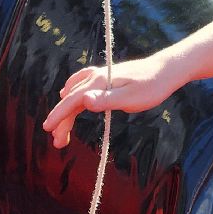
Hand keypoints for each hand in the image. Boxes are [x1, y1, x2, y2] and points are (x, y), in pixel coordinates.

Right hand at [42, 55, 177, 148]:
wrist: (164, 71)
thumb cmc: (150, 87)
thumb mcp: (131, 98)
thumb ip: (107, 100)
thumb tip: (84, 102)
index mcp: (99, 82)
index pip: (71, 100)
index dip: (58, 115)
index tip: (48, 129)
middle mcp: (95, 77)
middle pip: (70, 99)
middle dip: (61, 120)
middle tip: (58, 142)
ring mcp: (100, 76)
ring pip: (74, 93)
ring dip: (65, 110)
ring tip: (61, 129)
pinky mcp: (105, 78)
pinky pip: (80, 85)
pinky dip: (71, 94)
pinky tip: (68, 96)